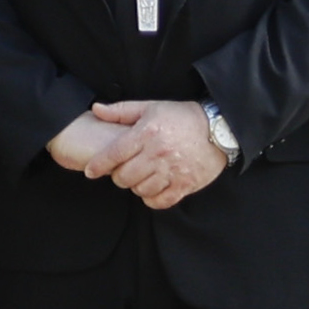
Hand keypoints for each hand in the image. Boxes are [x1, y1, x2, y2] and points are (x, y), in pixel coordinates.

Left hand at [69, 96, 228, 207]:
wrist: (218, 128)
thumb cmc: (181, 117)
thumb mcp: (150, 107)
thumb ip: (121, 110)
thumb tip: (96, 109)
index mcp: (147, 133)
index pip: (114, 153)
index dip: (98, 165)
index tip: (90, 171)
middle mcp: (158, 153)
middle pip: (125, 176)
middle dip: (118, 176)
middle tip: (123, 171)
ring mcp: (173, 171)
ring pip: (141, 190)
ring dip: (136, 187)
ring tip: (139, 178)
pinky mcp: (186, 184)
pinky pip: (161, 200)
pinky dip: (152, 199)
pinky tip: (151, 190)